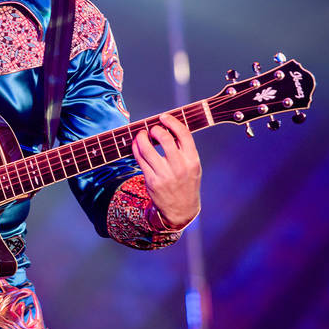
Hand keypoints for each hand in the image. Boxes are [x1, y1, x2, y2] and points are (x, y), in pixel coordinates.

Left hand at [131, 113, 201, 229]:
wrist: (181, 210)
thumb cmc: (186, 183)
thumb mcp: (192, 166)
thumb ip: (184, 148)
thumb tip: (167, 127)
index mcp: (192, 160)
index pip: (183, 134)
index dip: (172, 122)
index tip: (163, 117)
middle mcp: (179, 167)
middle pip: (165, 139)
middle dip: (155, 129)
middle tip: (152, 129)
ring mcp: (165, 175)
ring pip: (147, 148)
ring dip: (141, 137)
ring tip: (141, 135)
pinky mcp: (152, 181)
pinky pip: (140, 159)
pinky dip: (136, 148)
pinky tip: (137, 145)